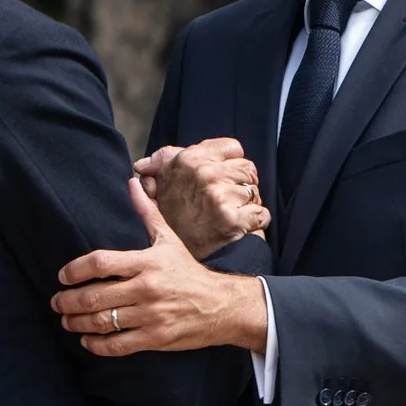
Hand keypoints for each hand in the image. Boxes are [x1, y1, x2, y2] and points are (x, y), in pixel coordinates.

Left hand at [53, 181, 270, 356]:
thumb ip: (147, 212)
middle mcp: (147, 288)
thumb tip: (133, 183)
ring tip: (66, 320)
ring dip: (77, 322)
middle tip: (56, 302)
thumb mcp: (169, 239)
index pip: (101, 262)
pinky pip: (117, 344)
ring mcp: (151, 315)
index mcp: (147, 261)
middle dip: (68, 301)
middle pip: (95, 296)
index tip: (62, 276)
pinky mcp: (155, 337)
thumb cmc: (190, 271)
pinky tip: (87, 340)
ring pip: (102, 322)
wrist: (223, 305)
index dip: (75, 270)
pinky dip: (97, 344)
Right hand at [133, 138, 267, 259]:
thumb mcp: (158, 185)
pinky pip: (261, 213)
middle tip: (225, 201)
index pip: (233, 148)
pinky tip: (240, 227)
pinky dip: (256, 222)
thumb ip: (159, 165)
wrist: (175, 256)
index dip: (231, 163)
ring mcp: (219, 196)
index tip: (224, 178)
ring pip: (254, 192)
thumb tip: (143, 164)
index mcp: (189, 159)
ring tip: (227, 215)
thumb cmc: (170, 217)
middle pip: (247, 169)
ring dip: (247, 204)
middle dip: (241, 184)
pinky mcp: (232, 219)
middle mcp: (205, 174)